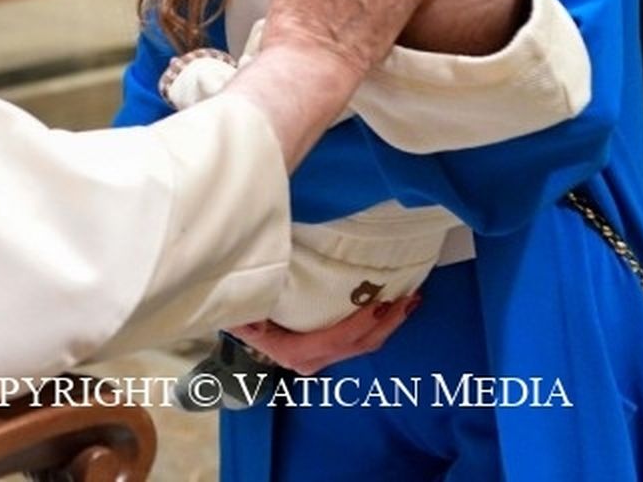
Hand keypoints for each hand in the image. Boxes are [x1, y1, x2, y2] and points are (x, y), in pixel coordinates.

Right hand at [230, 294, 419, 374]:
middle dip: (388, 323)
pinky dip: (375, 324)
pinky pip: (355, 340)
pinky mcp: (323, 351)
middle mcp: (309, 361)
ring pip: (361, 345)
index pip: (336, 339)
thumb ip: (260, 298)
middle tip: (411, 298)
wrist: (231, 323)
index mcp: (292, 351)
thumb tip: (272, 282)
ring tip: (409, 301)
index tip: (381, 300)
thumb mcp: (244, 305)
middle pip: (358, 345)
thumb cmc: (237, 308)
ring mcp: (318, 359)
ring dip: (387, 324)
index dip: (361, 321)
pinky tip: (388, 308)